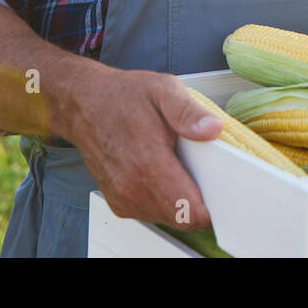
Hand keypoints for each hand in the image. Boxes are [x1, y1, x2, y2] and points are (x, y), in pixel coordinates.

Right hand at [65, 65, 223, 229]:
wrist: (84, 105)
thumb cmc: (124, 96)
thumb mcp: (162, 89)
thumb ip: (188, 111)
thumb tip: (212, 128)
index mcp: (148, 162)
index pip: (188, 209)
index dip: (212, 205)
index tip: (223, 189)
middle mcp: (132, 187)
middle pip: (182, 218)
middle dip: (201, 202)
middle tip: (207, 174)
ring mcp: (124, 197)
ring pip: (168, 218)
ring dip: (182, 203)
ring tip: (183, 170)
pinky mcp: (119, 202)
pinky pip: (152, 213)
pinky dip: (165, 202)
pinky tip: (165, 176)